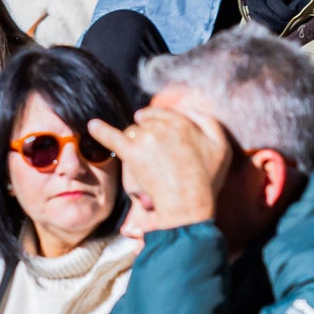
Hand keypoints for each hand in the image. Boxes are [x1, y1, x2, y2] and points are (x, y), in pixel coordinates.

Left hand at [96, 91, 232, 233]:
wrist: (188, 205)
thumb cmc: (206, 181)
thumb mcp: (221, 147)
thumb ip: (209, 122)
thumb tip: (191, 108)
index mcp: (184, 123)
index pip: (164, 114)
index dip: (159, 123)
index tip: (157, 132)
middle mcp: (164, 126)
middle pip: (147, 123)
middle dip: (148, 135)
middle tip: (155, 156)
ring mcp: (147, 138)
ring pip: (133, 132)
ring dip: (135, 142)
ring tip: (144, 161)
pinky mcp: (133, 153)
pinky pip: (112, 136)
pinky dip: (100, 130)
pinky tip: (92, 125)